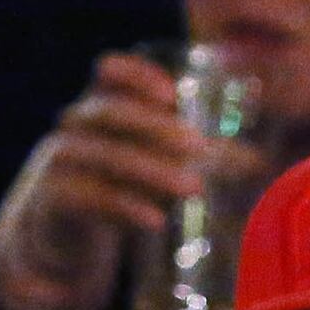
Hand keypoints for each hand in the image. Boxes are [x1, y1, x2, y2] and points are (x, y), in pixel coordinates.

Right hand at [0, 53, 206, 309]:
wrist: (54, 236)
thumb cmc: (111, 187)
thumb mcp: (148, 166)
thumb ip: (193, 159)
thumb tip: (255, 161)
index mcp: (98, 107)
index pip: (107, 73)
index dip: (136, 74)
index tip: (172, 93)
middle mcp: (75, 128)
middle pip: (110, 113)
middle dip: (157, 127)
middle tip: (201, 148)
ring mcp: (60, 163)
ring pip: (103, 156)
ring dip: (151, 170)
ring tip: (192, 189)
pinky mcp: (54, 201)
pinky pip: (88, 197)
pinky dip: (124, 207)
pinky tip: (154, 219)